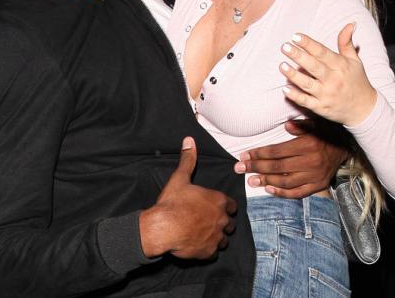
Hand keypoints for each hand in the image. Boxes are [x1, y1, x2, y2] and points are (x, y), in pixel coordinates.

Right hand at [140, 137, 237, 258]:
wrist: (162, 228)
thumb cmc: (172, 203)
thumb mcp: (180, 178)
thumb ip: (188, 160)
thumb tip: (189, 141)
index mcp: (218, 201)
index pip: (231, 205)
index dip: (224, 207)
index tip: (215, 208)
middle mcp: (221, 219)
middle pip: (229, 223)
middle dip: (222, 222)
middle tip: (208, 220)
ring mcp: (216, 237)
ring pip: (224, 239)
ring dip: (217, 236)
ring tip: (204, 233)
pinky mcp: (208, 251)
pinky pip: (213, 252)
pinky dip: (208, 249)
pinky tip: (198, 244)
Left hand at [235, 119, 350, 197]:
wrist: (346, 148)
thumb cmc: (326, 134)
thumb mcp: (316, 124)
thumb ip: (301, 125)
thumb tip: (287, 124)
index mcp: (307, 145)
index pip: (277, 151)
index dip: (258, 154)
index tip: (244, 155)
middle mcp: (310, 162)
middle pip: (277, 167)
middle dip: (256, 167)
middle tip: (240, 168)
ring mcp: (314, 176)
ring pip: (285, 181)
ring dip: (266, 181)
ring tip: (251, 180)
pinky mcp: (318, 185)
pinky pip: (298, 192)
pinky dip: (283, 193)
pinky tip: (269, 190)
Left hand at [280, 23, 377, 125]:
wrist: (364, 109)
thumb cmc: (357, 81)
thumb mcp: (355, 61)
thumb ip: (347, 42)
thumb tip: (351, 23)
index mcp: (341, 66)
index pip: (322, 52)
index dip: (308, 44)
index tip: (295, 36)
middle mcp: (333, 80)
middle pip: (313, 66)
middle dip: (298, 56)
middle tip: (285, 47)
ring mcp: (326, 95)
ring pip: (307, 84)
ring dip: (293, 75)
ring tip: (282, 65)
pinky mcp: (321, 107)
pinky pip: (306, 102)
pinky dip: (295, 96)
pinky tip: (285, 89)